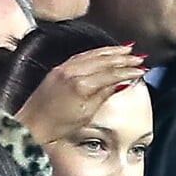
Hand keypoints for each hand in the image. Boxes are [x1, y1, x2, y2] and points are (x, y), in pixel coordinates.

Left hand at [16, 44, 146, 144]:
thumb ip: (104, 94)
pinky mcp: (59, 68)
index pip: (111, 74)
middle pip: (104, 60)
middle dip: (123, 58)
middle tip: (139, 57)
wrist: (33, 124)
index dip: (128, 71)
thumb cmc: (60, 125)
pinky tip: (104, 52)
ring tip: (127, 49)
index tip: (142, 70)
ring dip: (111, 51)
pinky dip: (96, 52)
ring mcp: (65, 68)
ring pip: (93, 54)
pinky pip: (82, 55)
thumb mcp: (88, 113)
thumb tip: (122, 83)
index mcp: (82, 85)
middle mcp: (73, 72)